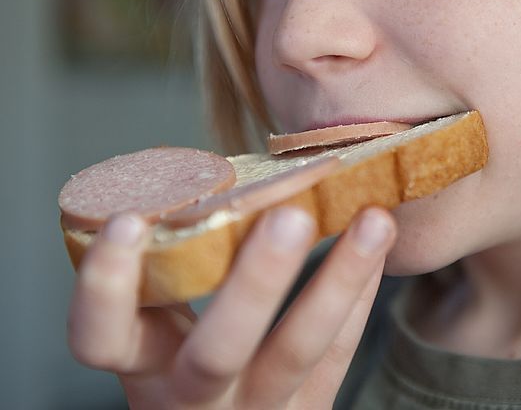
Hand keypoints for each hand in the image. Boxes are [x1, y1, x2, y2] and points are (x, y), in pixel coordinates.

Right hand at [67, 205, 396, 408]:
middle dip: (253, 285)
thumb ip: (174, 270)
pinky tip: (378, 245)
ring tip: (374, 220)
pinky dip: (358, 295)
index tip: (125, 220)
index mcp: (144, 366)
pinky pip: (338, 355)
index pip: (103, 340)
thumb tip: (202, 172)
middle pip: (217, 354)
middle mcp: (194, 397)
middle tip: (287, 217)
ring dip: (337, 281)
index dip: (105, 289)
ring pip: (297, 353)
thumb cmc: (181, 359)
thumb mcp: (158, 331)